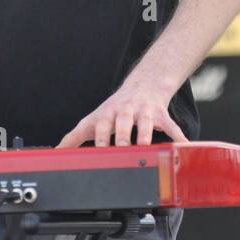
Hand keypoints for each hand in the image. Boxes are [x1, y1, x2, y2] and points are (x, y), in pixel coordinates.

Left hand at [55, 72, 187, 147]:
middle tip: (122, 148)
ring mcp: (144, 111)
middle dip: (123, 135)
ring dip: (146, 134)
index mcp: (108, 114)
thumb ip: (74, 137)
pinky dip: (178, 138)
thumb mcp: (93, 120)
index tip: (99, 151)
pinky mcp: (162, 114)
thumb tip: (55, 154)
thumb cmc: (115, 109)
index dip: (101, 137)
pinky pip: (171, 127)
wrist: (143, 85)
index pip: (102, 125)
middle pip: (123, 122)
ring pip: (146, 123)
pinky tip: (183, 148)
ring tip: (145, 148)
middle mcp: (125, 111)